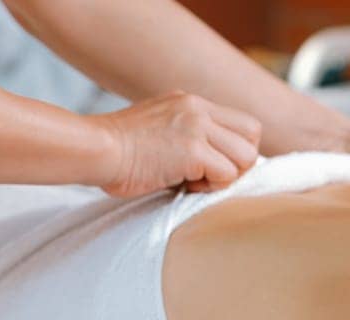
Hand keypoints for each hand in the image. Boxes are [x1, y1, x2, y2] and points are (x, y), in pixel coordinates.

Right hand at [91, 91, 260, 196]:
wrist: (96, 149)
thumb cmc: (117, 151)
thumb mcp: (157, 128)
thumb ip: (186, 135)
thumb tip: (210, 164)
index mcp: (191, 102)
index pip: (242, 123)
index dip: (236, 150)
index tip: (212, 165)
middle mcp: (198, 109)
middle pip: (253, 136)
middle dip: (238, 164)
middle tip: (209, 177)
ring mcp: (197, 127)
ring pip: (246, 157)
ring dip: (225, 177)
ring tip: (194, 181)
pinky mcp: (192, 151)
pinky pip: (225, 174)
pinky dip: (209, 187)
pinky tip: (184, 185)